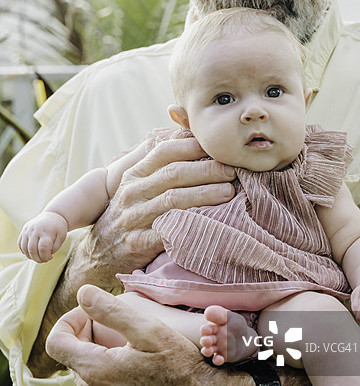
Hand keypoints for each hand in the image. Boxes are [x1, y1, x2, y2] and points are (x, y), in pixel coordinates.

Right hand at [18, 211, 68, 262]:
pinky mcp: (23, 231)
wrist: (52, 215)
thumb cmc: (58, 228)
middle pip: (32, 250)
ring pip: (24, 248)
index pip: (42, 248)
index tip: (51, 257)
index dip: (46, 256)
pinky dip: (25, 251)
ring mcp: (27, 230)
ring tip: (39, 256)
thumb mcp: (62, 237)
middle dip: (38, 259)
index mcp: (46, 231)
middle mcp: (35, 230)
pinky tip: (33, 252)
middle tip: (44, 260)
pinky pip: (20, 244)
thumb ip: (54, 248)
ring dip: (31, 256)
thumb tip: (45, 256)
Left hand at [45, 285, 252, 385]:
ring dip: (97, 349)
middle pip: (70, 353)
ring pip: (84, 368)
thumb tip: (82, 292)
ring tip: (128, 341)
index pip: (56, 341)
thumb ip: (111, 310)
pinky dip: (106, 367)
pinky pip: (96, 384)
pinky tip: (133, 361)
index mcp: (94, 371)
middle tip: (118, 321)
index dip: (70, 320)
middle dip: (87, 332)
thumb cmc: (179, 366)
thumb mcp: (148, 330)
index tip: (92, 311)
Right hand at [86, 137, 235, 285]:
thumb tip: (186, 131)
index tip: (218, 146)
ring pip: (173, 200)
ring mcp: (133, 218)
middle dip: (207, 169)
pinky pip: (167, 232)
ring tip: (229, 192)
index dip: (193, 146)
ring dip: (205, 194)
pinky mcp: (137, 243)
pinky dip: (190, 226)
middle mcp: (132, 193)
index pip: (164, 151)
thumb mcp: (137, 185)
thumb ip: (159, 161)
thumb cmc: (129, 214)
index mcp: (134, 174)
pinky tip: (211, 223)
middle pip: (174, 174)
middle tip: (232, 169)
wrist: (100, 253)